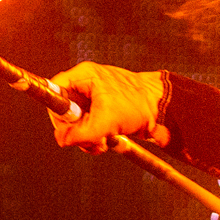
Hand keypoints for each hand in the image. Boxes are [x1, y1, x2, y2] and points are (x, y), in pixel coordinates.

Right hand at [48, 63, 165, 152]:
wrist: (164, 109)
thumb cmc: (138, 106)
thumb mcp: (106, 123)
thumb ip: (79, 134)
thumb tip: (62, 140)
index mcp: (85, 76)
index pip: (55, 90)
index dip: (57, 112)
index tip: (65, 128)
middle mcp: (87, 84)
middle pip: (65, 109)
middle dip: (75, 130)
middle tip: (88, 141)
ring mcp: (95, 97)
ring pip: (77, 121)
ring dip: (86, 137)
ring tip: (101, 144)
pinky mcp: (103, 109)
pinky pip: (89, 125)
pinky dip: (95, 137)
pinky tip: (106, 143)